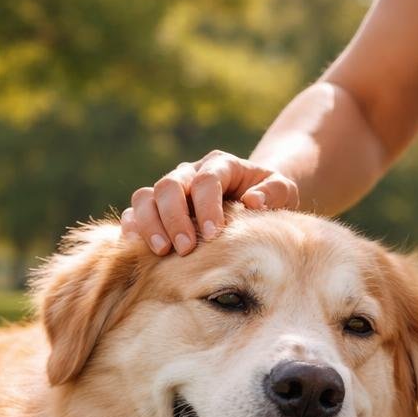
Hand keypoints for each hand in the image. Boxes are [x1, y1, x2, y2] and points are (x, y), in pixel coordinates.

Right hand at [121, 150, 298, 255]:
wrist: (252, 200)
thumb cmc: (269, 197)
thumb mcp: (284, 190)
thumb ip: (275, 191)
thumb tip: (253, 201)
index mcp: (220, 165)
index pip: (206, 179)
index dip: (206, 206)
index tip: (214, 234)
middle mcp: (190, 172)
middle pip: (169, 185)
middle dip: (175, 218)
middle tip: (186, 249)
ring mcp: (170, 189)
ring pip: (145, 196)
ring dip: (150, 224)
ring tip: (162, 252)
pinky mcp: (156, 208)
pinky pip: (135, 212)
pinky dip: (133, 228)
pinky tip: (139, 248)